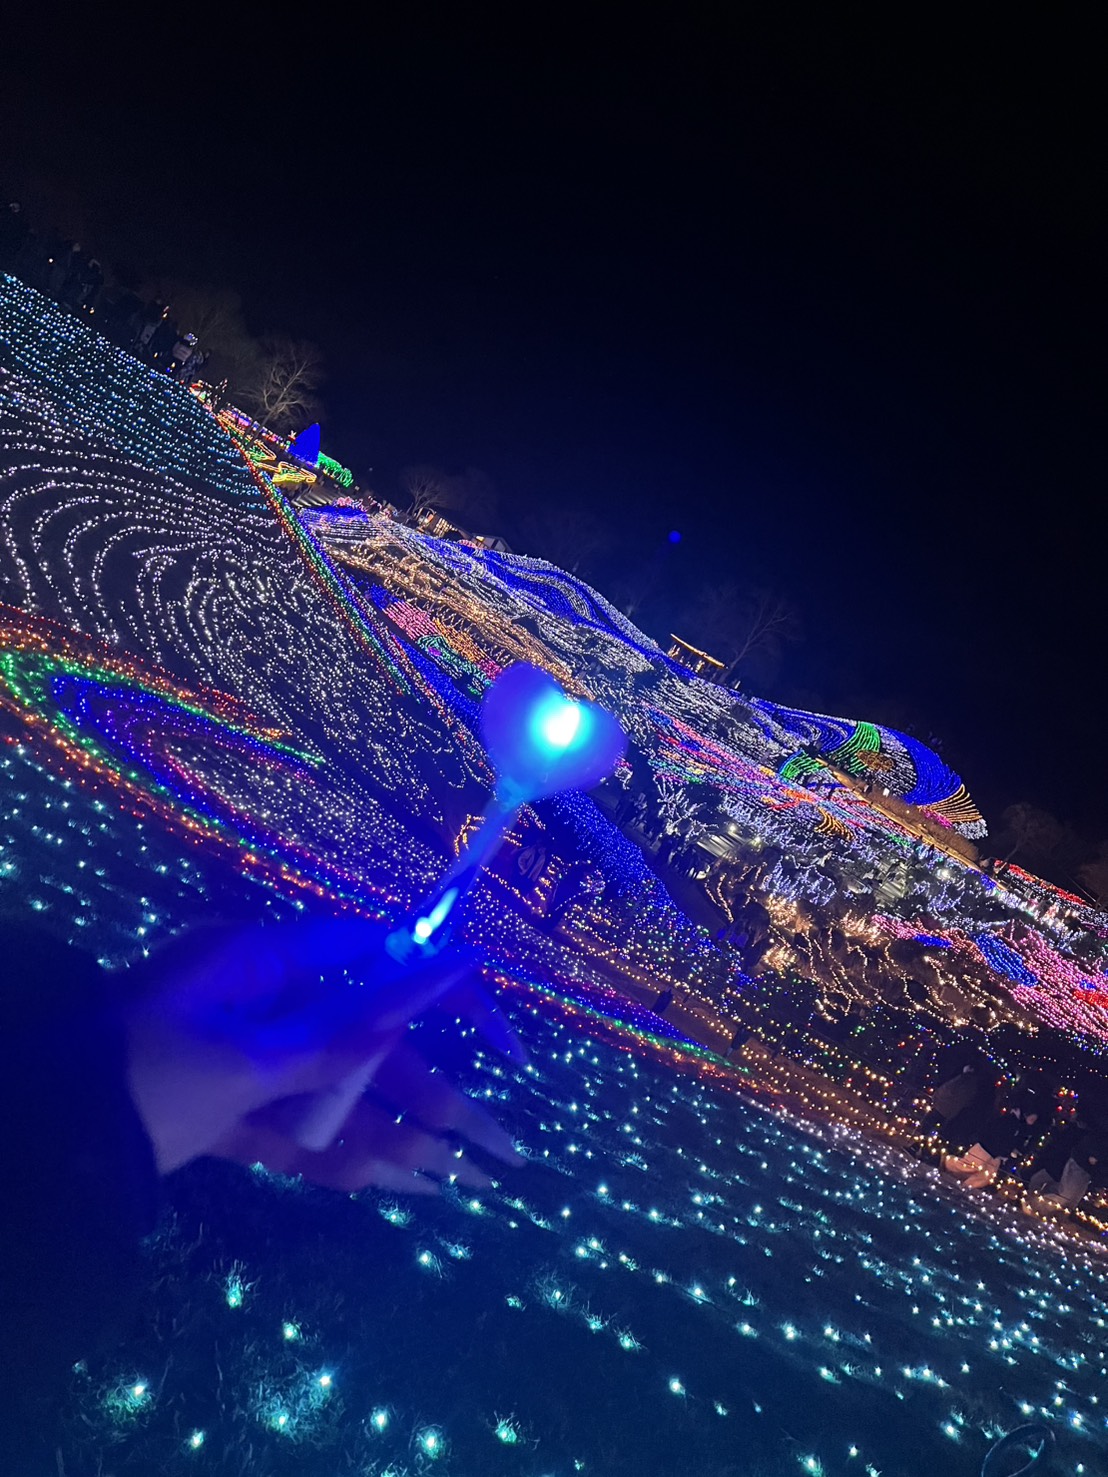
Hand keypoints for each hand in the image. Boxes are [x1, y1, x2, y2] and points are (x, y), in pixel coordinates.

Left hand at [122, 920, 525, 1192]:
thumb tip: (447, 965)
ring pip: (336, 1097)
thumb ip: (356, 1029)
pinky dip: (339, 1158)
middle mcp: (262, 1002)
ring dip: (394, 1137)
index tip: (499, 1039)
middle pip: (366, 1047)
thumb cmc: (144, 1075)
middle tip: (500, 1148)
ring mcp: (242, 1058)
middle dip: (432, 1100)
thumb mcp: (254, 1059)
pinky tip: (398, 1183)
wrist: (40, 1146)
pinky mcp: (223, 1110)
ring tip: (462, 1180)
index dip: (445, 993)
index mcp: (265, 961)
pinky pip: (296, 1130)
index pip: (381, 958)